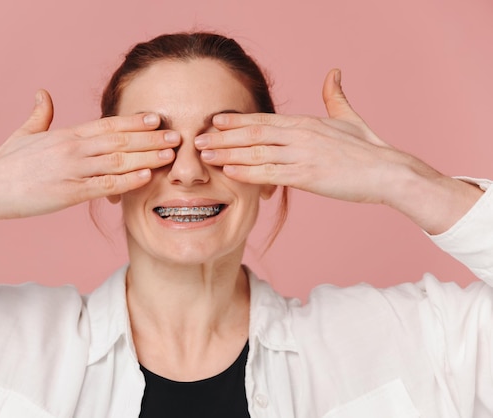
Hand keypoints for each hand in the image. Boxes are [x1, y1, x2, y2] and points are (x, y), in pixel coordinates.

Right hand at [0, 90, 179, 251]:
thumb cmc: (5, 163)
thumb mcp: (24, 134)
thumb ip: (40, 114)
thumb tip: (42, 93)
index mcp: (66, 135)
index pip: (107, 124)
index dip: (134, 121)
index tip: (156, 118)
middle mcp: (73, 149)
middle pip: (120, 140)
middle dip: (150, 138)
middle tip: (176, 136)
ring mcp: (73, 171)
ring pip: (118, 161)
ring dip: (147, 157)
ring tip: (171, 156)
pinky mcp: (70, 193)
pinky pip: (105, 185)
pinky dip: (128, 181)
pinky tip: (146, 177)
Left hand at [195, 69, 419, 203]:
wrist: (389, 172)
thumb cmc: (369, 149)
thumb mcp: (349, 118)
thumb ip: (335, 96)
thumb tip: (333, 72)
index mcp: (306, 123)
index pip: (264, 119)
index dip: (237, 120)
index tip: (215, 120)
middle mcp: (301, 135)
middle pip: (254, 134)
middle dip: (223, 136)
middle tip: (198, 138)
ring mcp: (303, 155)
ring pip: (257, 152)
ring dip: (228, 154)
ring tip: (205, 155)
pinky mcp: (308, 176)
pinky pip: (271, 173)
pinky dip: (248, 172)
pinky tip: (230, 173)